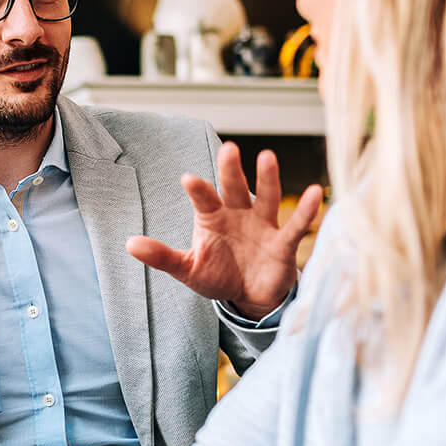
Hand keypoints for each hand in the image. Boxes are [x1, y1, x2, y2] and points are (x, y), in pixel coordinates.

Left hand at [126, 142, 321, 317]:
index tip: (187, 178)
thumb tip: (129, 243)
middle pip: (234, 188)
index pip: (203, 199)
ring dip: (268, 179)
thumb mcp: (187, 268)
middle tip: (229, 148)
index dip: (197, 189)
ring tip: (268, 157)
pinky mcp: (283, 243)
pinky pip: (295, 225)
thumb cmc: (218, 275)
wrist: (248, 297)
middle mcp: (238, 214)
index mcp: (212, 217)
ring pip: (266, 197)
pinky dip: (306, 210)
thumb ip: (161, 256)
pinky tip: (316, 192)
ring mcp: (262, 225)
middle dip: (232, 170)